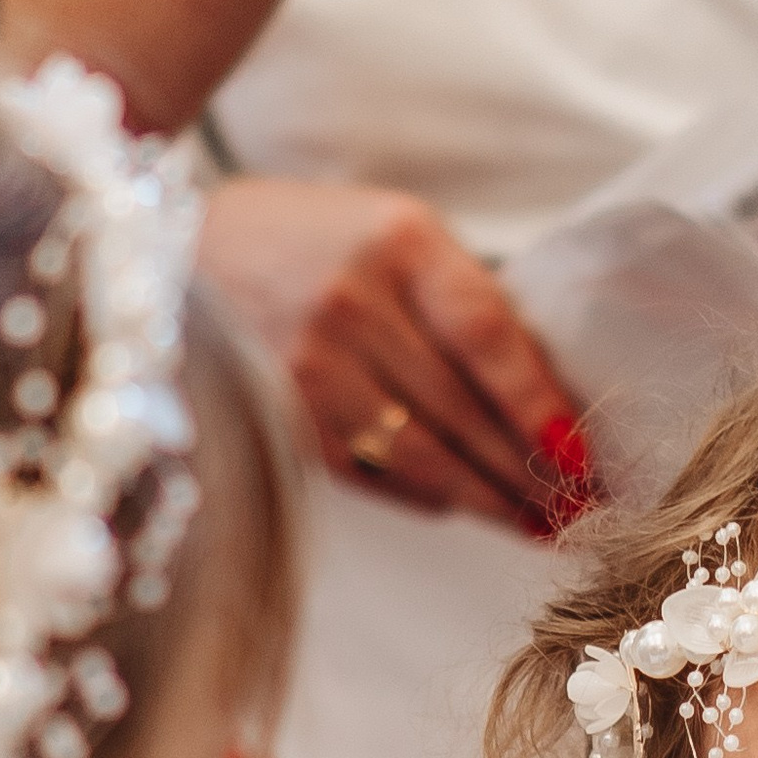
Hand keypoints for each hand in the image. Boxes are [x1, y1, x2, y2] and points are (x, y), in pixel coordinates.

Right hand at [198, 176, 583, 527]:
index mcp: (400, 241)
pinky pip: (371, 473)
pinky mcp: (279, 415)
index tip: (582, 454)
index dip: (539, 404)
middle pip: (461, 407)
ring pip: (420, 453)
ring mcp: (308, 363)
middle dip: (528, 468)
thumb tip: (544, 398)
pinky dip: (422, 494)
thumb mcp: (393, 236)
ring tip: (532, 521)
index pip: (488, 335)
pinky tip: (459, 505)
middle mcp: (352, 301)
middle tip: (576, 509)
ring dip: (485, 498)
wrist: (175, 251)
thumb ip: (459, 298)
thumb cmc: (311, 243)